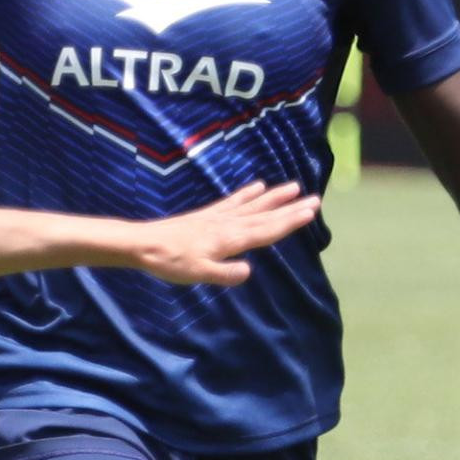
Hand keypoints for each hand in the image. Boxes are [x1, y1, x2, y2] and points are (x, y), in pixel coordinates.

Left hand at [120, 182, 320, 285]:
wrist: (144, 243)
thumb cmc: (171, 262)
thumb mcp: (199, 274)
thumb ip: (225, 273)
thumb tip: (249, 270)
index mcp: (230, 239)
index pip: (266, 230)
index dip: (289, 222)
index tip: (310, 212)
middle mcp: (228, 224)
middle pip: (265, 215)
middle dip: (290, 208)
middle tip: (315, 199)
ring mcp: (218, 217)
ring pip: (253, 205)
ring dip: (274, 197)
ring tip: (294, 187)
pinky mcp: (207, 215)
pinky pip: (233, 202)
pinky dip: (247, 194)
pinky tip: (257, 186)